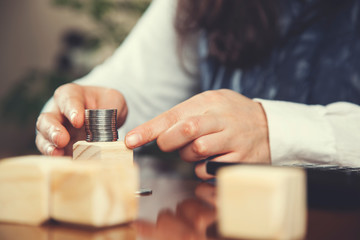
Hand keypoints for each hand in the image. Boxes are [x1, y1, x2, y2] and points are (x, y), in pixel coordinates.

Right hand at [35, 83, 127, 155]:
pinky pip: (50, 151)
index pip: (68, 100)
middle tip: (62, 139)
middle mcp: (57, 111)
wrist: (105, 115)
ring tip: (57, 153)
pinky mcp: (56, 146)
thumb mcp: (114, 100)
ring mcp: (54, 129)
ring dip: (49, 146)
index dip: (72, 110)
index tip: (78, 121)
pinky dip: (55, 157)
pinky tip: (63, 161)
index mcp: (71, 95)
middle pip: (47, 119)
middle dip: (53, 130)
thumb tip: (104, 124)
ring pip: (43, 136)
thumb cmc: (107, 103)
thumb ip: (109, 108)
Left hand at [125, 89, 269, 178]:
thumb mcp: (210, 103)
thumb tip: (154, 132)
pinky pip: (210, 169)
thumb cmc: (231, 114)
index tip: (130, 142)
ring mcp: (232, 139)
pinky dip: (203, 167)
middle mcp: (221, 118)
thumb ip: (184, 114)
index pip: (172, 115)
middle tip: (170, 144)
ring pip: (197, 151)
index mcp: (209, 102)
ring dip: (188, 155)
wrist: (270, 125)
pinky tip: (213, 157)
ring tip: (199, 148)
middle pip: (185, 131)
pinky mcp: (240, 158)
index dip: (148, 130)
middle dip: (170, 142)